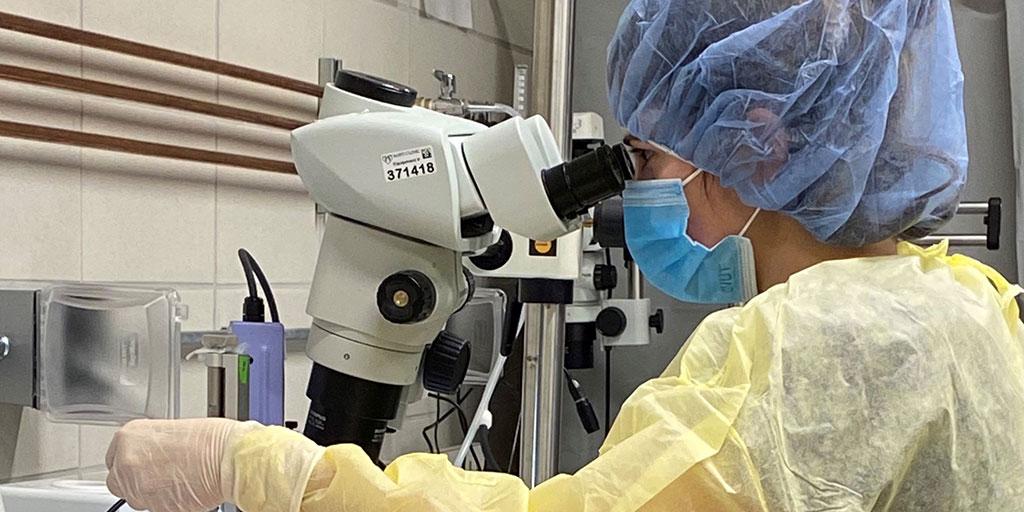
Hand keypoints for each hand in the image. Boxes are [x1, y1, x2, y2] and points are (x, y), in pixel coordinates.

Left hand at [106, 418, 257, 511]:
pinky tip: (182, 490)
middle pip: (118, 481)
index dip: (131, 462)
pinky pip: (154, 508)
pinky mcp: (154, 508)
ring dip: (150, 493)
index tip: (142, 464)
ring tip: (175, 481)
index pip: (113, 457)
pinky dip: (165, 503)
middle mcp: (127, 462)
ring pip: (135, 498)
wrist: (228, 459)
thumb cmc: (211, 440)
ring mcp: (138, 488)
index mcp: (129, 437)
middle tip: (158, 475)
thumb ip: (152, 445)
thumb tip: (151, 456)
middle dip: (134, 481)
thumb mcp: (173, 430)